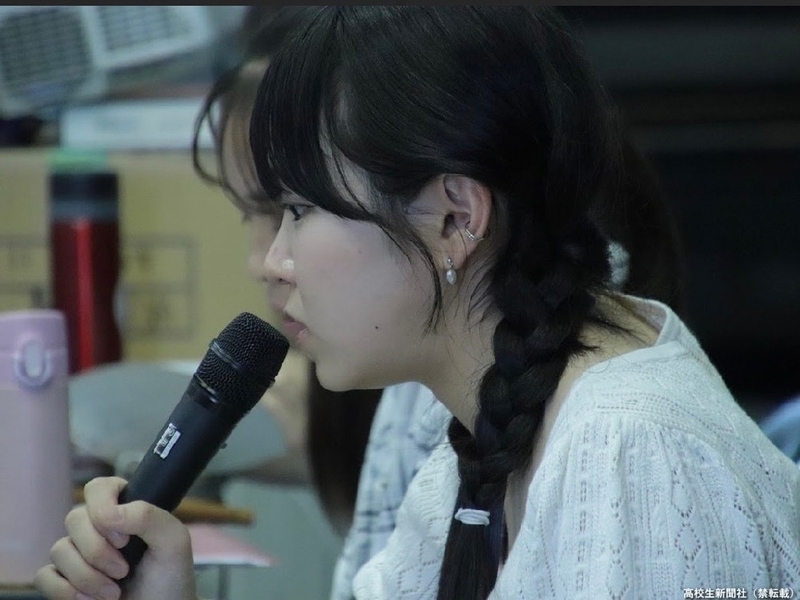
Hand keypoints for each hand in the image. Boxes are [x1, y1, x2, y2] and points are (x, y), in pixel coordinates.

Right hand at [35, 476, 196, 599]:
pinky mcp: (64, 581)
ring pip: (58, 549)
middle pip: (74, 519)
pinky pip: (44, 576)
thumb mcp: (173, 541)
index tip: (124, 538)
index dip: (103, 509)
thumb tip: (109, 513)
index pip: (99, 488)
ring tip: (113, 593)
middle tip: (123, 571)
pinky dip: (65, 591)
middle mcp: (97, 528)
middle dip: (97, 551)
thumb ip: (149, 516)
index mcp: (124, 509)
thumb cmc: (170, 578)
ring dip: (86, 576)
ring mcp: (78, 554)